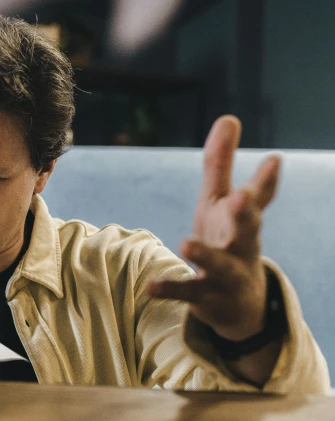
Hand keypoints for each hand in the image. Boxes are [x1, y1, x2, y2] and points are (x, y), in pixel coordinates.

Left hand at [147, 115, 279, 340]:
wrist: (238, 303)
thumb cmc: (227, 240)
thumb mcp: (219, 201)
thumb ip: (220, 163)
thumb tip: (228, 117)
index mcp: (243, 221)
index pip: (256, 198)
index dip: (264, 180)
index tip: (272, 159)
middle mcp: (241, 246)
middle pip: (248, 229)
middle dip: (245, 212)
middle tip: (243, 196)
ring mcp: (226, 274)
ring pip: (219, 264)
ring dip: (205, 254)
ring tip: (185, 243)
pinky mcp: (205, 296)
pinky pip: (187, 292)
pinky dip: (169, 289)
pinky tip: (149, 287)